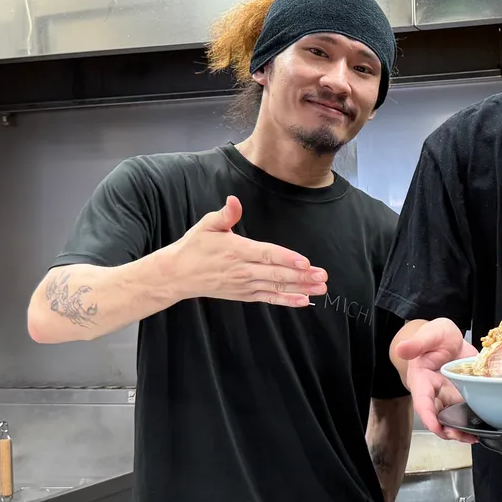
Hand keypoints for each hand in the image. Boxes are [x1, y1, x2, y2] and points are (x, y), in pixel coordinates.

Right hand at [164, 196, 326, 306]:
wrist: (178, 275)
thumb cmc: (194, 247)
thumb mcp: (207, 226)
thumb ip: (225, 215)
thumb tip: (234, 200)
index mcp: (237, 251)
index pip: (267, 255)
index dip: (287, 258)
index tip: (305, 262)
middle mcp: (243, 270)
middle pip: (277, 274)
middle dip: (302, 276)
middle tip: (323, 276)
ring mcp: (245, 285)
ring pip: (276, 287)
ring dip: (300, 288)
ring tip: (321, 288)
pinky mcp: (245, 295)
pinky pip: (269, 298)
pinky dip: (286, 300)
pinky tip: (304, 301)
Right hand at [393, 318, 477, 440]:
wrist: (449, 338)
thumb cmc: (435, 336)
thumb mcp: (430, 334)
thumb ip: (417, 343)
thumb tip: (401, 348)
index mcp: (421, 380)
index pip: (422, 401)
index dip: (428, 417)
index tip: (436, 428)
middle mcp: (433, 393)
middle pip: (436, 417)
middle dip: (447, 431)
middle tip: (463, 436)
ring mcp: (447, 397)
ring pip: (450, 420)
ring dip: (460, 432)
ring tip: (473, 437)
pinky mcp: (460, 397)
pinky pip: (463, 413)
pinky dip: (471, 423)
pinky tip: (481, 430)